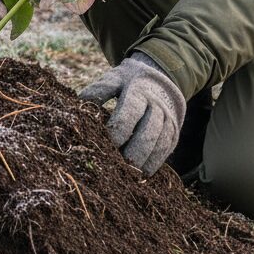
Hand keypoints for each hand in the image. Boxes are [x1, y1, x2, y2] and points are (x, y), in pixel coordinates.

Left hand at [78, 51, 185, 174]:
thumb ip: (99, 90)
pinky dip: (156, 162)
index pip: (130, 112)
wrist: (161, 79)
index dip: (118, 129)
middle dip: (133, 150)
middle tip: (118, 165)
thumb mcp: (114, 79)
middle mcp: (156, 106)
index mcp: (138, 92)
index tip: (106, 143)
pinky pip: (167, 149)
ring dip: (145, 160)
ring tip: (130, 174)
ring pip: (160, 143)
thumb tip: (80, 104)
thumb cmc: (129, 82)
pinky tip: (143, 174)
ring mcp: (168, 119)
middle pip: (148, 132)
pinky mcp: (173, 131)